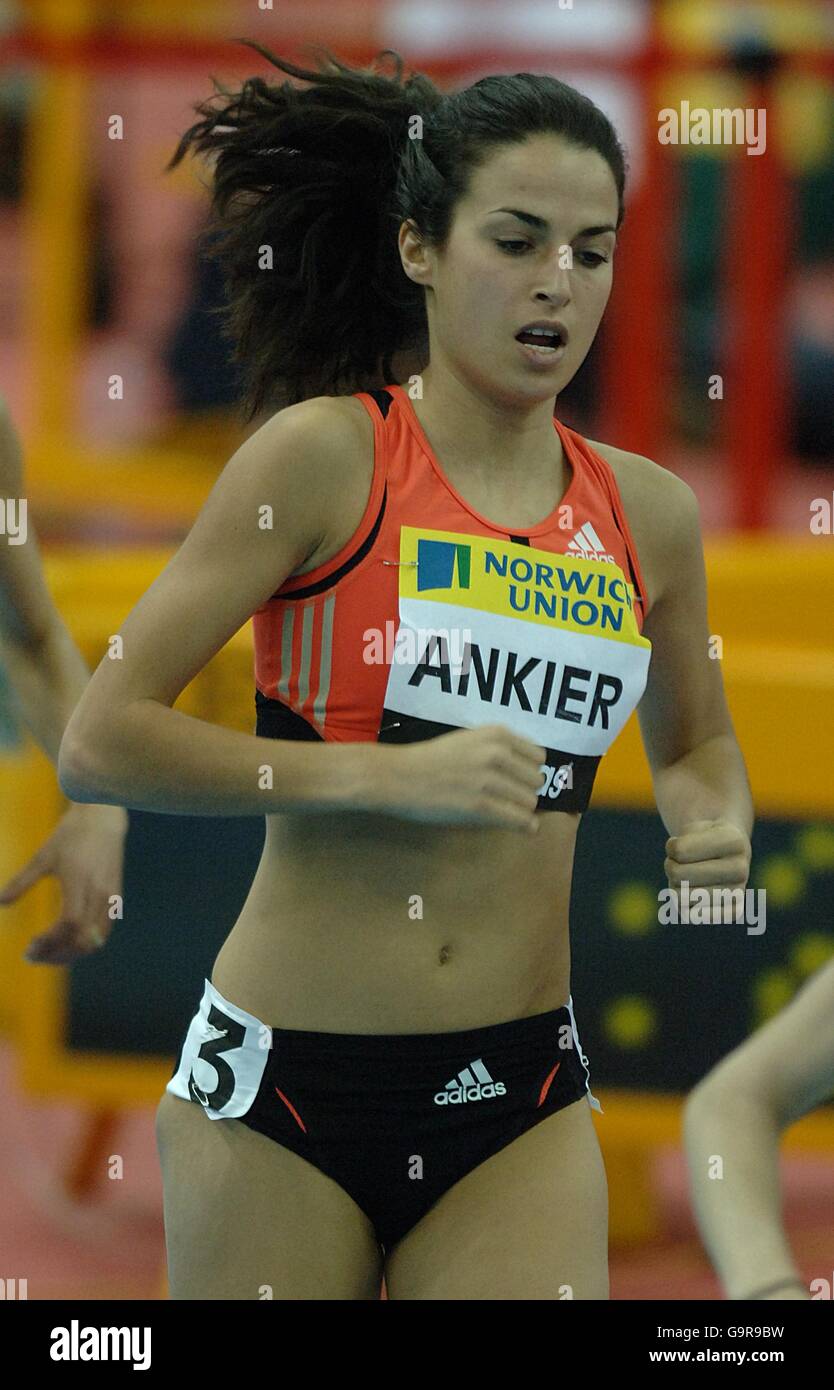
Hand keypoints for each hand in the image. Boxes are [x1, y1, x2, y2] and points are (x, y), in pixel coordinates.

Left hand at [0, 803, 127, 963]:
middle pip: (82, 939)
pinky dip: (85, 943)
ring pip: (95, 940)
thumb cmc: (70, 835)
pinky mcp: (115, 898)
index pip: (68, 924)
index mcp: (79, 882)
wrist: (103, 820)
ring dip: (71, 953)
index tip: (29, 946)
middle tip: (33, 956)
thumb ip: (22, 881)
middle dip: (56, 955)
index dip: (49, 941)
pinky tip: (66, 941)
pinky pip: (103, 931)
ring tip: (48, 953)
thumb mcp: (43, 856)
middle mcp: (98, 893)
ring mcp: (110, 897)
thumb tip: (0, 903)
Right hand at [388, 724, 545, 831]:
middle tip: (505, 798)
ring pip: (530, 801)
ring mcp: (490, 780)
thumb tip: (528, 770)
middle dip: (524, 791)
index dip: (527, 771)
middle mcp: (497, 753)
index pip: (538, 757)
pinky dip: (524, 826)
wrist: (399, 776)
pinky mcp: (481, 806)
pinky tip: (522, 828)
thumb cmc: (431, 759)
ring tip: (502, 811)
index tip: (516, 781)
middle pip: (536, 780)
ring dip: (520, 809)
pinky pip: (520, 819)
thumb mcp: (469, 740)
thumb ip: (498, 749)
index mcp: (496, 734)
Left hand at [665, 818, 751, 921]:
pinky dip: (683, 904)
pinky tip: (696, 893)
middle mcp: (740, 869)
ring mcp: (738, 893)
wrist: (727, 849)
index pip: (679, 851)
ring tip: (689, 875)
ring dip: (675, 885)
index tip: (682, 842)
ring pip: (680, 897)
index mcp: (733, 842)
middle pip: (677, 875)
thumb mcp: (689, 829)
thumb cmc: (703, 837)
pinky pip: (690, 915)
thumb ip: (679, 856)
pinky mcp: (731, 912)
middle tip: (682, 860)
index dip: (672, 846)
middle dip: (671, 866)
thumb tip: (685, 907)